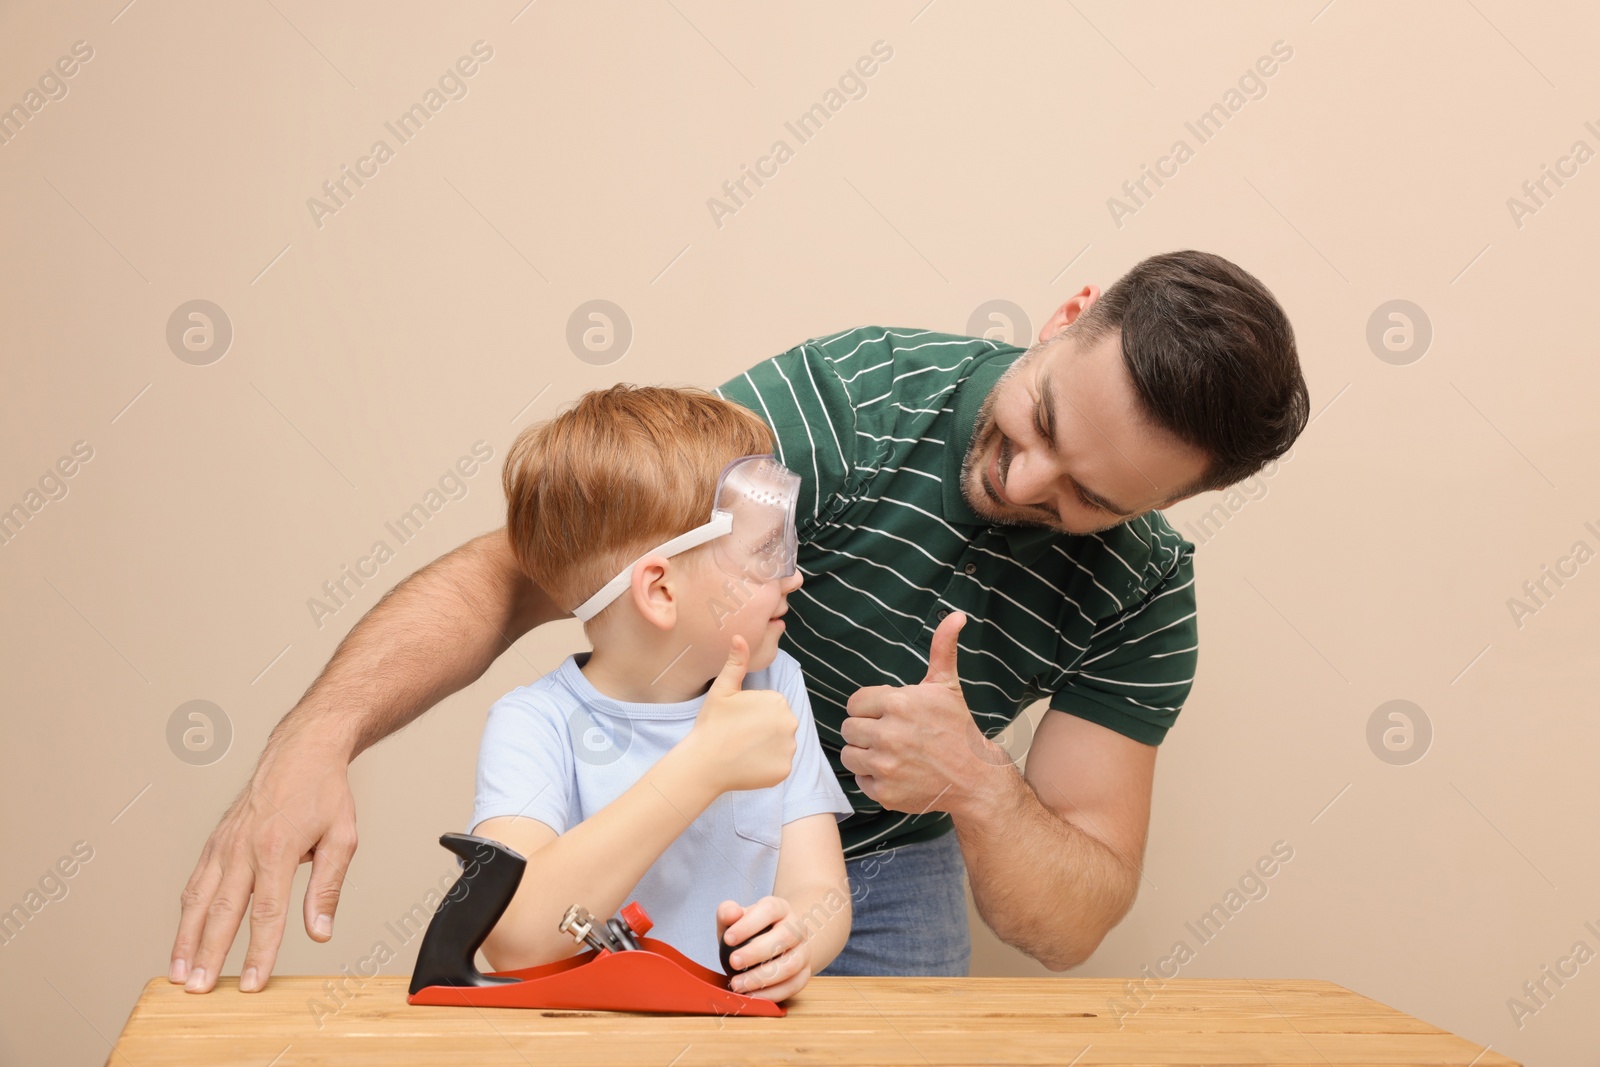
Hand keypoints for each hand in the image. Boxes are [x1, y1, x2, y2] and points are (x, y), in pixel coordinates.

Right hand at [170, 721, 357, 992]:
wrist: (302, 750)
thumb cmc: (324, 792)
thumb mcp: (342, 838)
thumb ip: (327, 888)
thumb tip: (319, 932)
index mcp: (278, 848)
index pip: (267, 913)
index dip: (259, 952)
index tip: (252, 984)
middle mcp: (243, 847)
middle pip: (223, 911)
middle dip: (210, 955)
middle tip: (199, 990)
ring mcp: (225, 843)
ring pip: (198, 899)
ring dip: (186, 939)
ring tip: (179, 974)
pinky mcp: (216, 840)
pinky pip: (196, 881)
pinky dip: (188, 911)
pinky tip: (184, 935)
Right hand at [687, 635, 796, 793]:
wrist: (705, 763)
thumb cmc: (712, 723)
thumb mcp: (722, 689)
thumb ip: (736, 663)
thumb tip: (739, 637)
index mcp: (778, 700)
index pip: (772, 706)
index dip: (753, 713)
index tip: (737, 720)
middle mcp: (791, 722)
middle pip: (779, 724)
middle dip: (763, 729)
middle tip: (739, 735)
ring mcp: (789, 748)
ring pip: (781, 745)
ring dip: (766, 748)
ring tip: (742, 750)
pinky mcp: (785, 770)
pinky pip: (779, 765)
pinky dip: (767, 766)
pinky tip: (748, 764)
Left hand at [716, 896, 811, 1001]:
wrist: (775, 944)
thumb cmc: (751, 930)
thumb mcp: (736, 918)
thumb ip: (728, 913)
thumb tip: (730, 914)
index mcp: (780, 908)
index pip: (769, 910)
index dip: (749, 924)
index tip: (728, 938)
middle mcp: (797, 928)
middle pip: (785, 937)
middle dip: (757, 952)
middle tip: (733, 962)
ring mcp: (804, 951)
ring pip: (791, 965)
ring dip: (762, 978)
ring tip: (737, 984)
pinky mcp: (805, 974)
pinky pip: (793, 986)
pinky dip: (771, 994)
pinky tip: (751, 995)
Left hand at [840, 611, 1006, 813]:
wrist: (975, 778)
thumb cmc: (957, 728)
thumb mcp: (947, 685)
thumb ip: (942, 648)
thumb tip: (956, 615)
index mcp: (899, 703)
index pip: (855, 703)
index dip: (871, 708)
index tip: (890, 715)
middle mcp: (889, 734)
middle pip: (848, 728)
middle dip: (866, 730)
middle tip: (890, 735)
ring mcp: (885, 766)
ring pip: (849, 755)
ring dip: (865, 754)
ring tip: (891, 753)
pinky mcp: (884, 792)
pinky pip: (859, 781)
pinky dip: (873, 779)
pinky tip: (896, 772)